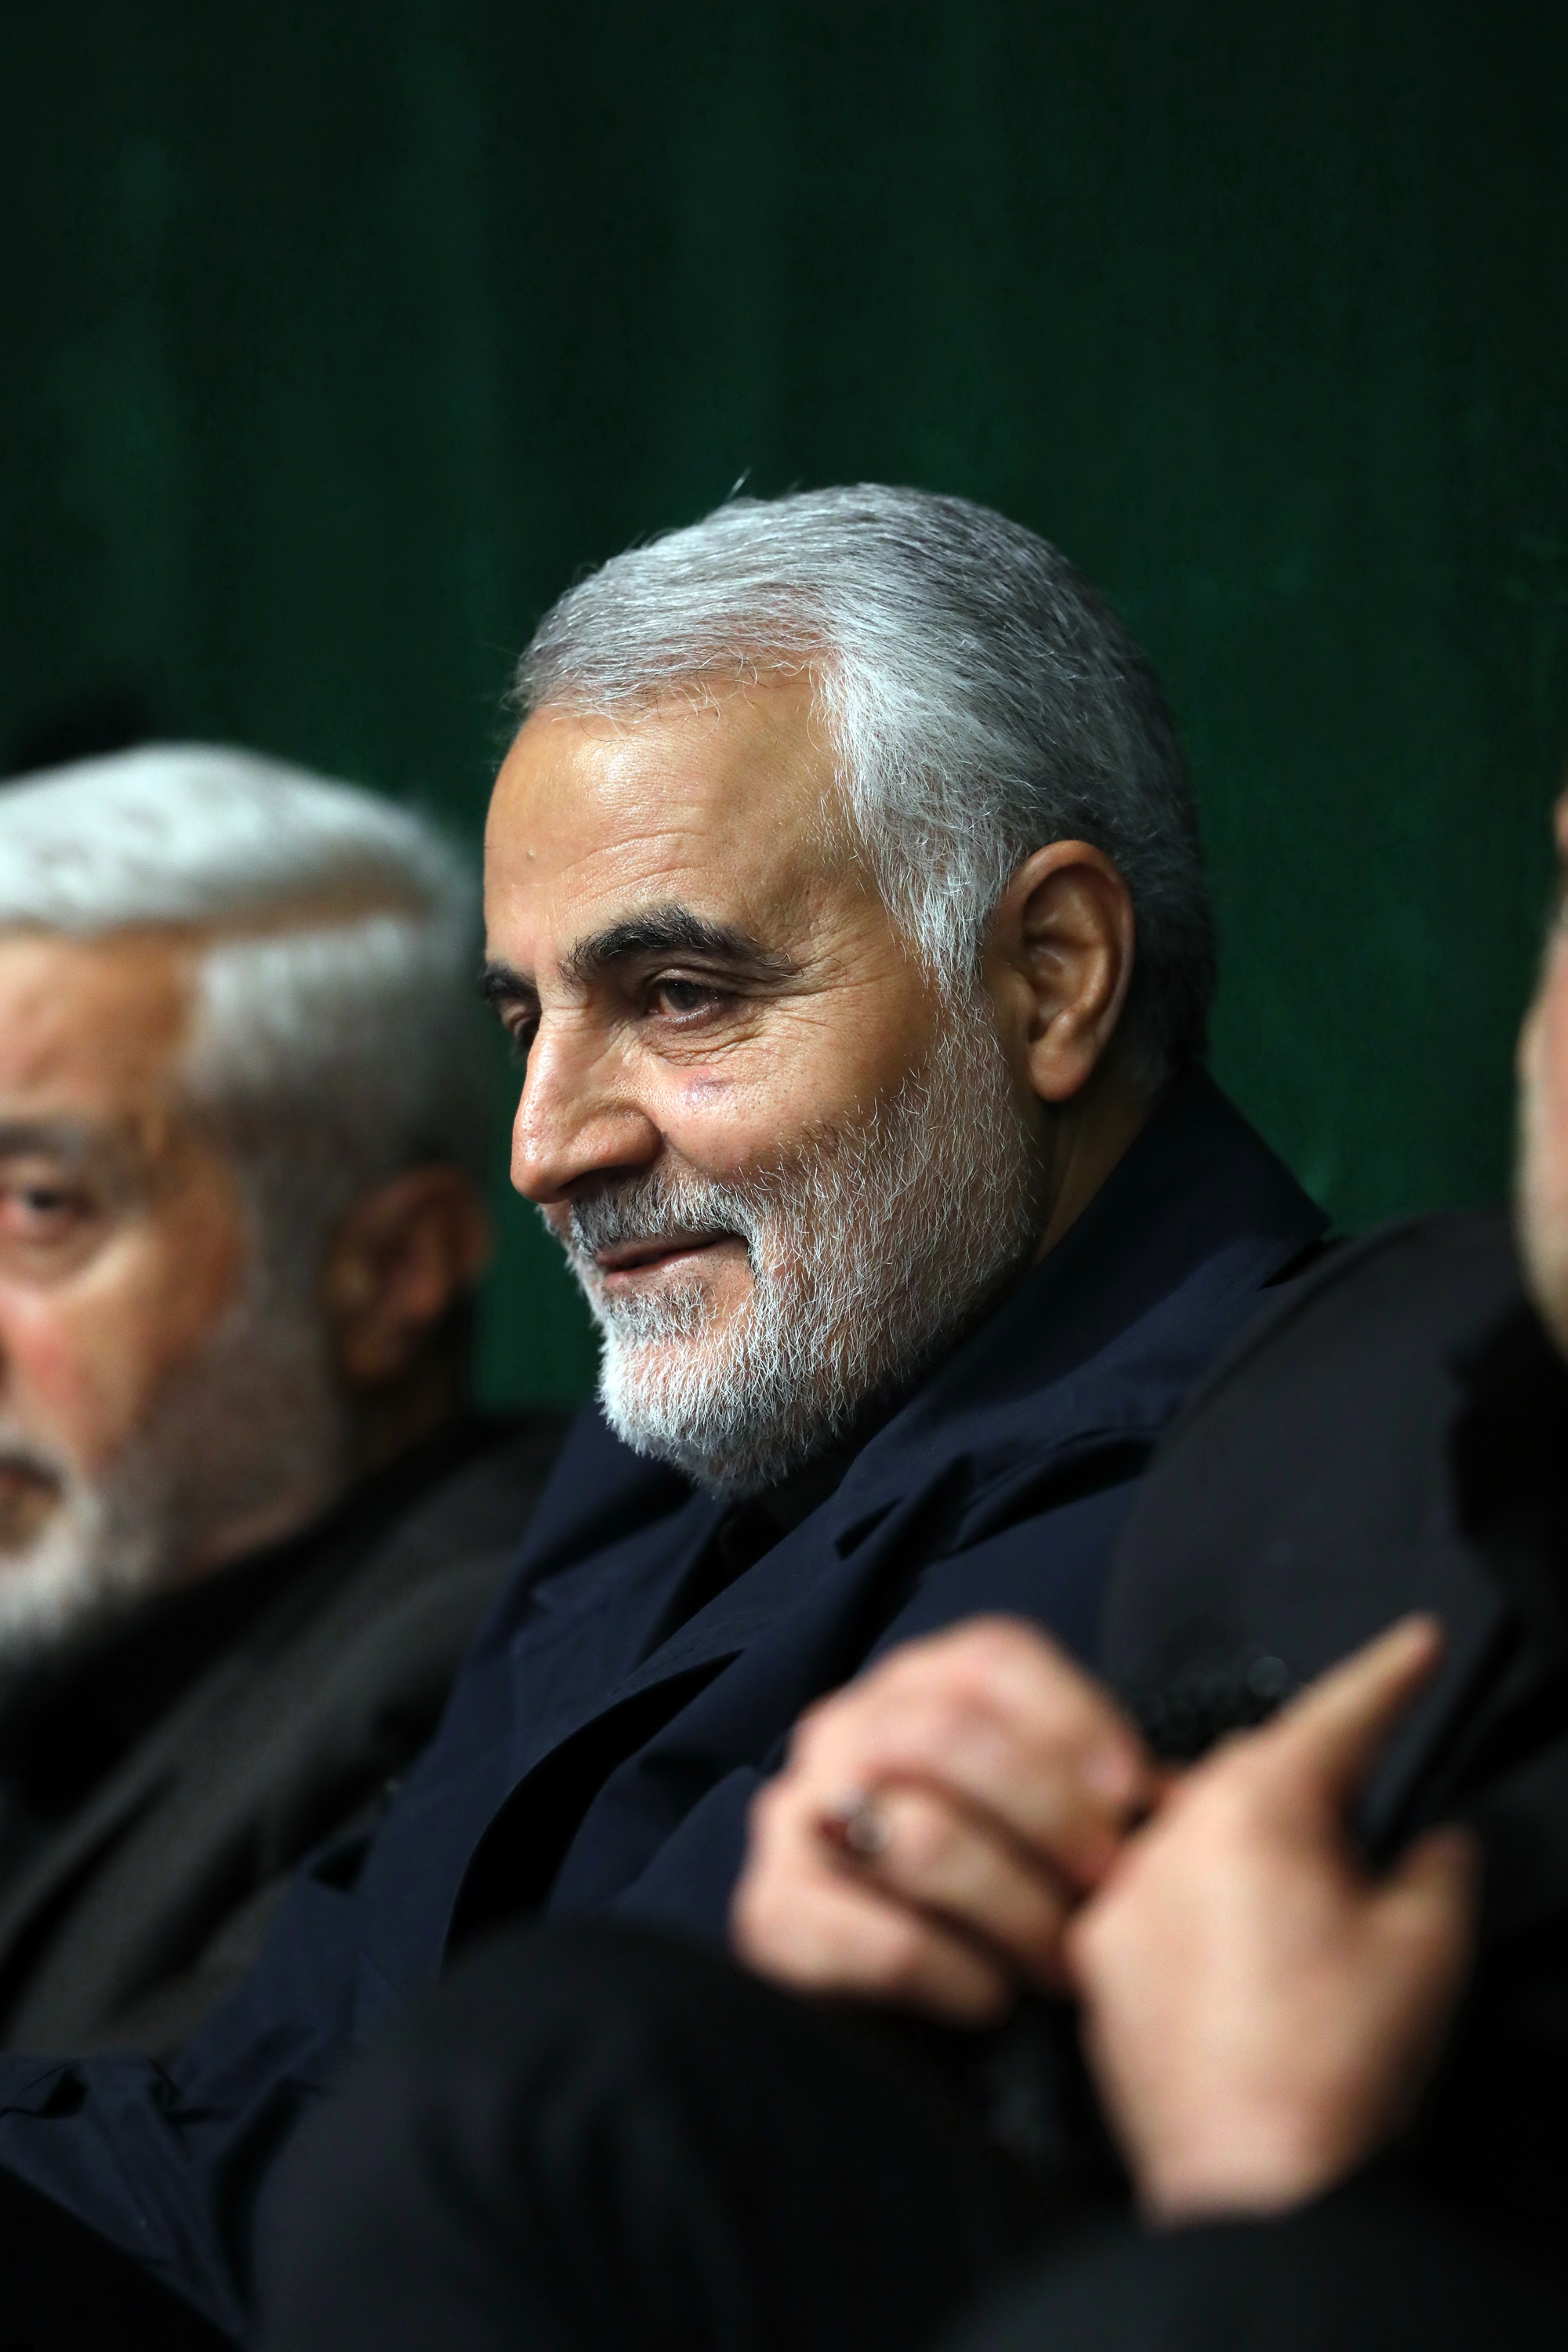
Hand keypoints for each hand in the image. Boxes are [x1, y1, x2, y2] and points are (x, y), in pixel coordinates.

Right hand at [732, 1617, 1154, 2023]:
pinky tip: (989, 1998)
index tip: (1138, 1796)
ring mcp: (795, 1816)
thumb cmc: (1000, 1906)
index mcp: (916, 1688)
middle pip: (948, 1734)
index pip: (990, 1659)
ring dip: (1013, 1905)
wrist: (904, 2023)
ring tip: (1064, 1964)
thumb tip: (1196, 1797)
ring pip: (917, 1832)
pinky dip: (949, 1971)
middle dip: (1048, 1813)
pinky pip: (872, 1937)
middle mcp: (844, 1730)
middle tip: (1108, 1885)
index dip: (1074, 1718)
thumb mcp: (1051, 1830)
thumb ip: (1105, 1798)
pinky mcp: (769, 1914)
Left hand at [1064, 1616, 1479, 2223]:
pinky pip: (1152, 1894)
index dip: (1387, 1676)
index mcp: (1259, 1807)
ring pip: (1192, 1827)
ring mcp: (1123, 1893)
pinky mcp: (1095, 1960)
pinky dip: (1197, 1904)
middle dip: (1312, 1784)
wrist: (1254, 2185)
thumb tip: (1427, 1849)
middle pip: (1256, 1770)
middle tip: (1364, 1834)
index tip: (1418, 1642)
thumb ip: (1432, 1869)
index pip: (1338, 1717)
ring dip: (1245, 1846)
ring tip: (1298, 1911)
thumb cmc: (1344, 2063)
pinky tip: (1236, 1955)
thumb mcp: (1428, 1950)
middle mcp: (1172, 1829)